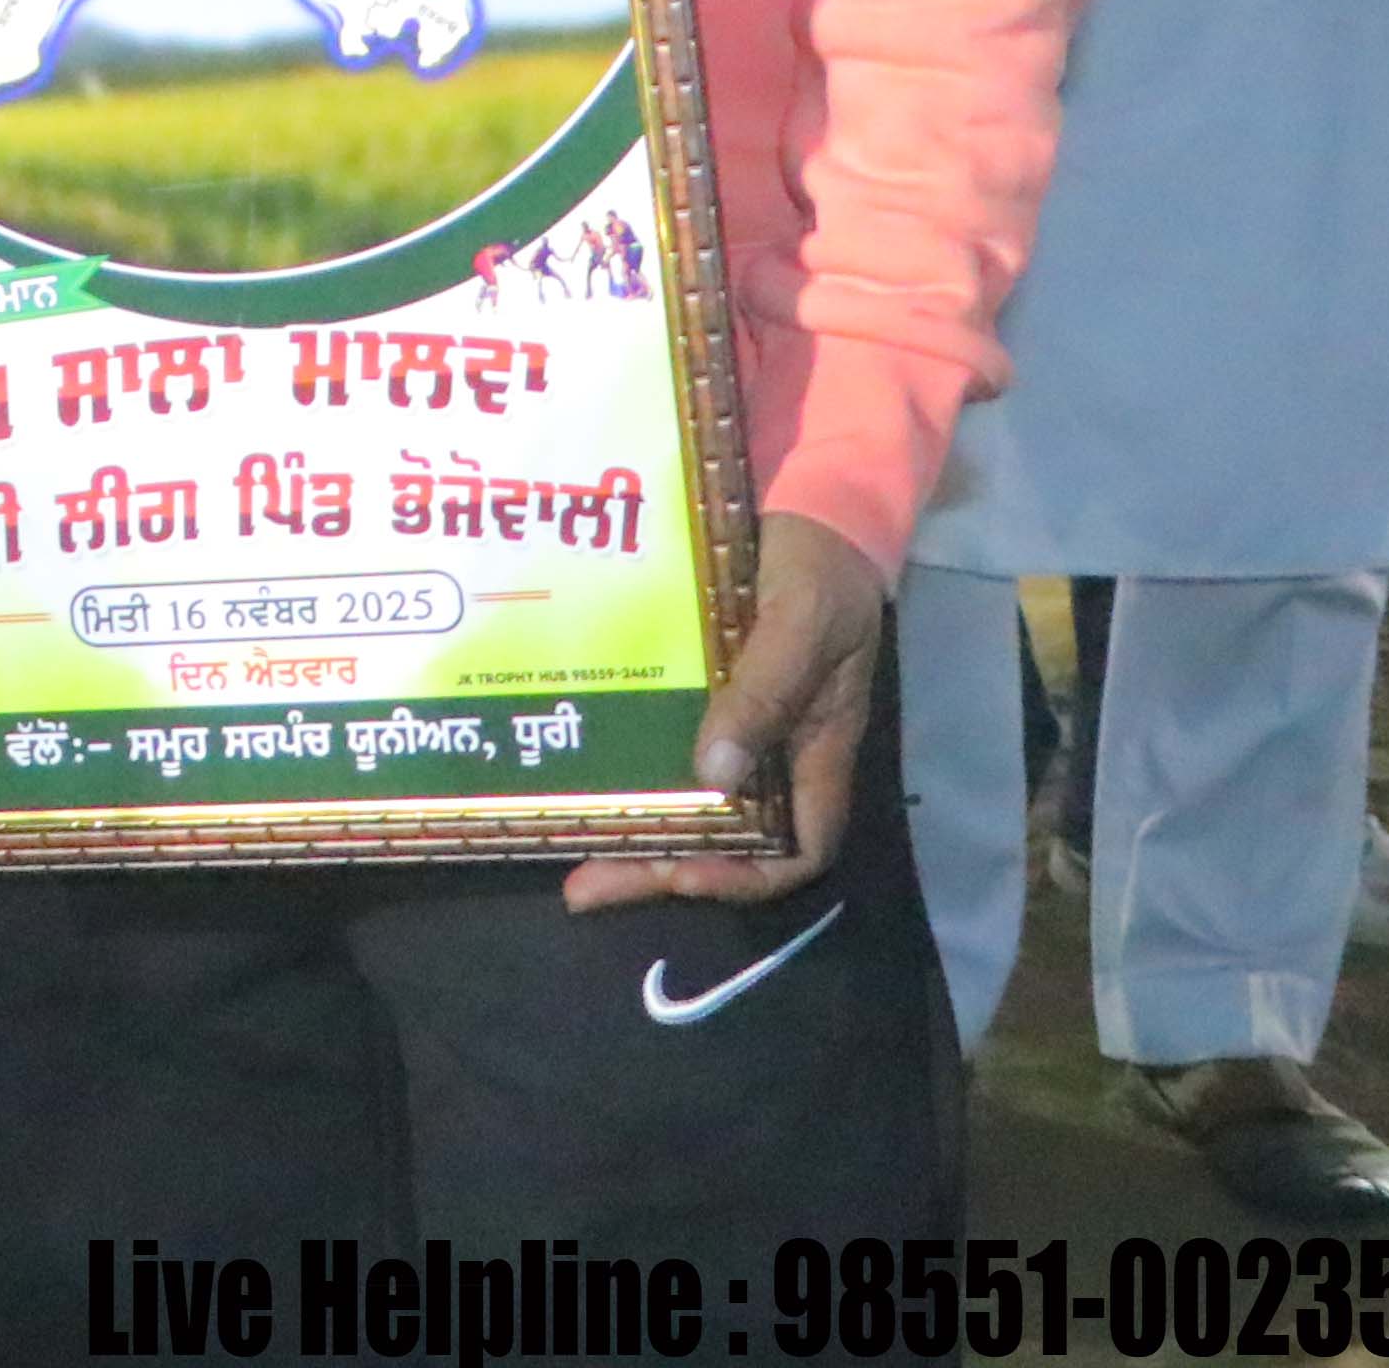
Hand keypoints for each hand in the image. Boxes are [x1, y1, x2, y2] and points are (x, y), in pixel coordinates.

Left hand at [563, 511, 884, 910]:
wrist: (803, 499)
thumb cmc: (819, 565)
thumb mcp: (800, 624)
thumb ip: (765, 693)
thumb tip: (716, 776)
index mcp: (815, 748)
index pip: (795, 846)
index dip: (744, 875)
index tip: (681, 875)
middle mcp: (772, 751)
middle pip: (724, 840)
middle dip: (659, 871)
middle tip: (585, 889)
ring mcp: (730, 724)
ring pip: (685, 804)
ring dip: (633, 836)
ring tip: (569, 860)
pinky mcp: (694, 693)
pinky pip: (658, 748)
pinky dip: (624, 775)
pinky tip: (574, 783)